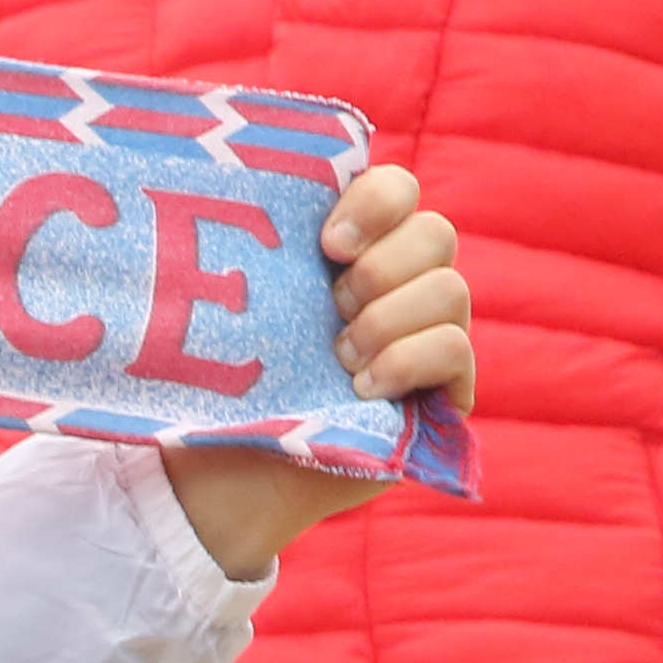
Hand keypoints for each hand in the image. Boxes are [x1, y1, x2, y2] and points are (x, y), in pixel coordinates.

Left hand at [155, 161, 475, 578]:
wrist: (232, 473)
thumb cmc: (225, 382)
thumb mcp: (233, 309)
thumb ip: (253, 250)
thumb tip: (207, 189)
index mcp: (357, 248)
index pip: (398, 189)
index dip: (376, 201)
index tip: (327, 242)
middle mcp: (403, 284)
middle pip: (435, 233)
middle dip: (380, 268)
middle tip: (332, 306)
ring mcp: (430, 335)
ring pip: (450, 289)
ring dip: (388, 319)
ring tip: (339, 356)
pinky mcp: (443, 391)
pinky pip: (455, 350)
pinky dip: (409, 361)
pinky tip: (363, 387)